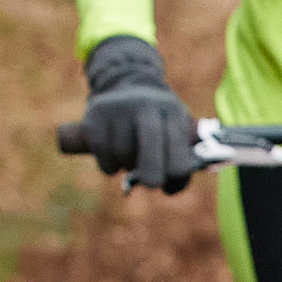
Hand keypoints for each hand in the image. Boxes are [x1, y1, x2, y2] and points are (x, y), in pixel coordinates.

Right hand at [73, 36, 196, 193]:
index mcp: (172, 111)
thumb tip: (171, 189)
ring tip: (130, 159)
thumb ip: (183, 163)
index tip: (169, 180)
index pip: (178, 147)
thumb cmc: (159, 126)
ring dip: (126, 165)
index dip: (176, 172)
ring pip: (122, 152)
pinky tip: (114, 160)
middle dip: (152, 174)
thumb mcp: (177, 134)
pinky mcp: (97, 112)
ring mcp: (119, 106)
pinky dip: (108, 165)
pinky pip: (102, 151)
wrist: (128, 91)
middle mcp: (146, 104)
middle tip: (151, 184)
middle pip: (150, 146)